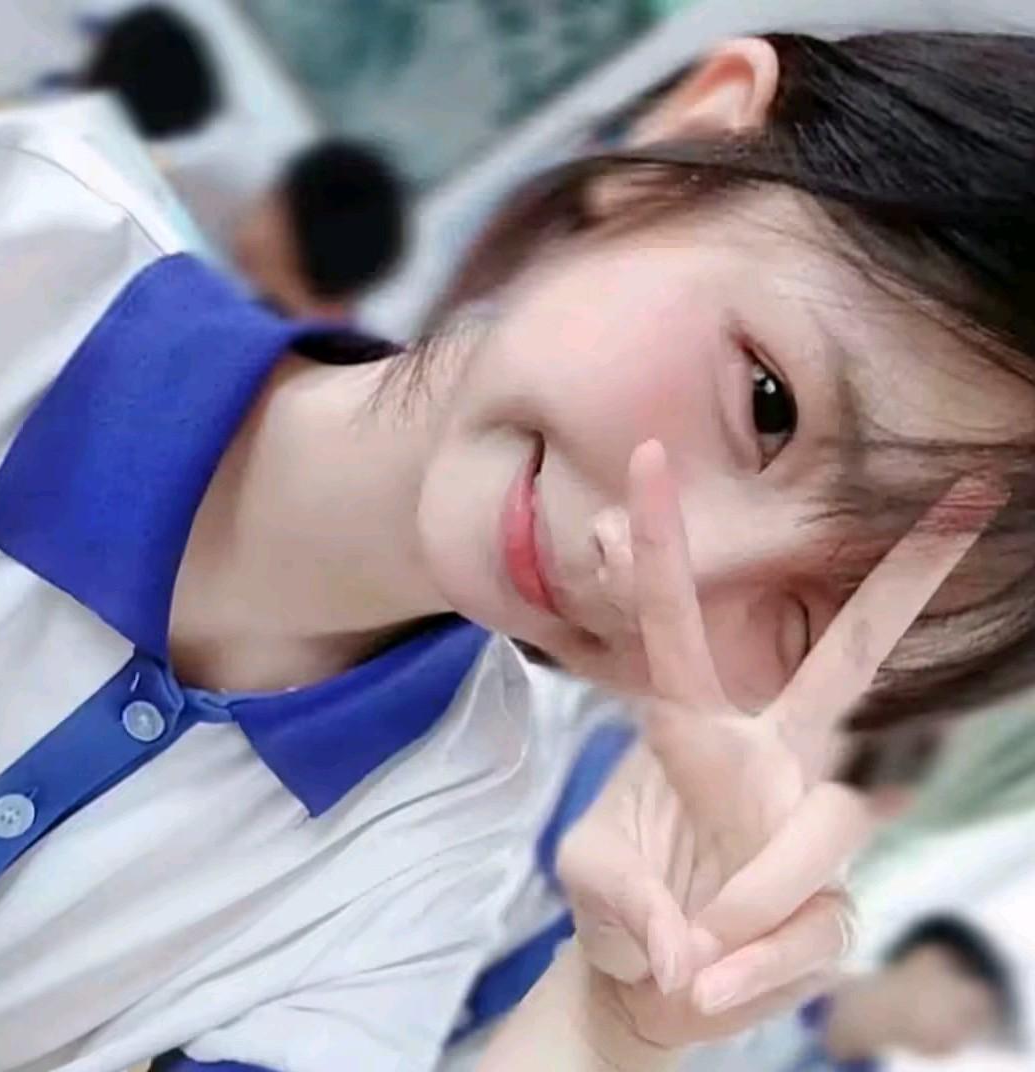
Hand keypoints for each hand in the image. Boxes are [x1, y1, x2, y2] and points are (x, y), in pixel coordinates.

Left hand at [558, 441, 994, 1050]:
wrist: (646, 985)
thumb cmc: (616, 907)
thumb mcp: (588, 883)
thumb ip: (620, 899)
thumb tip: (683, 943)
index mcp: (693, 730)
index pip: (681, 625)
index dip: (663, 547)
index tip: (645, 459)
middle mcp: (770, 760)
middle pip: (851, 659)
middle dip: (903, 583)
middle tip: (970, 498)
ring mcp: (809, 824)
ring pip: (826, 831)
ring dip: (749, 902)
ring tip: (683, 960)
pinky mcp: (835, 901)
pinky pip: (814, 927)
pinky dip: (753, 966)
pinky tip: (705, 984)